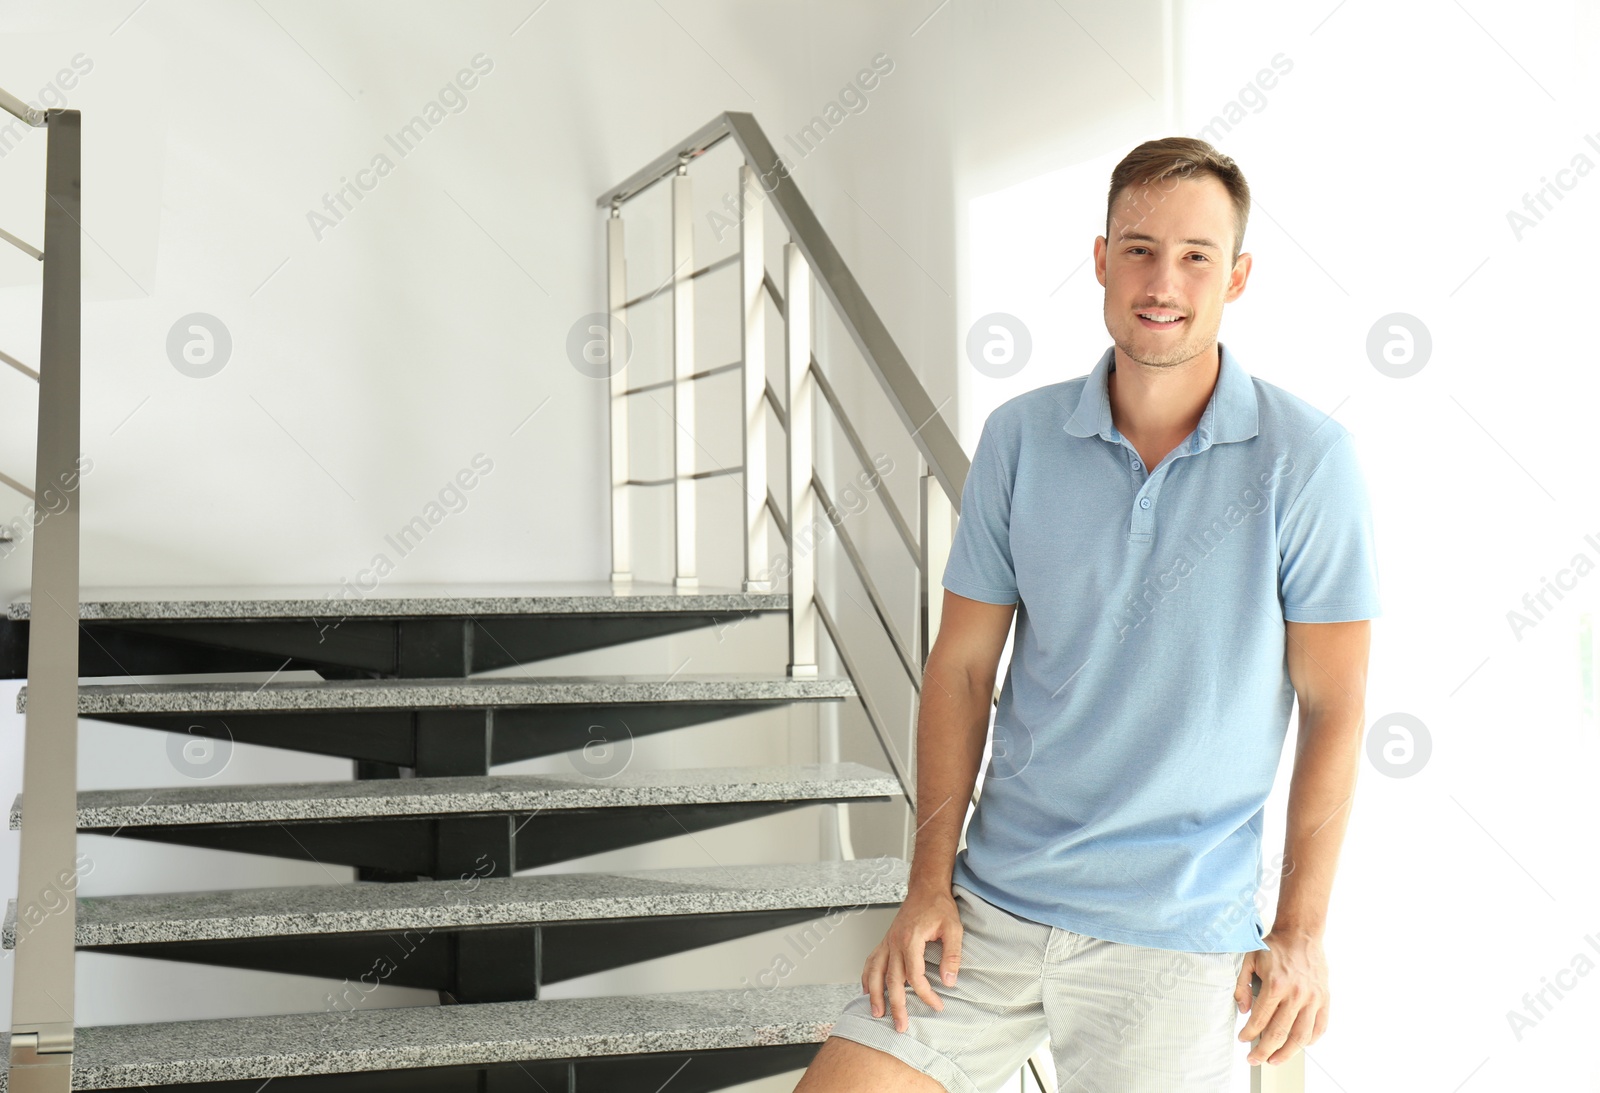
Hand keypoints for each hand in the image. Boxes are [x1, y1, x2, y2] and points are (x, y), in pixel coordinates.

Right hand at [861, 885, 961, 1032]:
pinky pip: (871, 961)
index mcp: (910, 939)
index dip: (926, 994)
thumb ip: (952, 955)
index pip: (915, 976)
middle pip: (891, 980)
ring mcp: (887, 941)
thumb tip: (950, 981)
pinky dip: (867, 977)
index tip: (937, 1005)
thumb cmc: (939, 906)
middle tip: (901, 1026)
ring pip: (875, 973)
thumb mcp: (953, 928)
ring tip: (877, 1014)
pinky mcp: (886, 941)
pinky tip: (867, 990)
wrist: (926, 888)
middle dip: (896, 1006)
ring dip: (875, 995)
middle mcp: (894, 942)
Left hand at [1235, 929, 1328, 1065]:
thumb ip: (1241, 985)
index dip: (1249, 1034)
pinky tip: (1298, 1045)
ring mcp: (1313, 998)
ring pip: (1301, 1037)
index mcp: (1275, 984)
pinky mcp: (1324, 999)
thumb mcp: (1248, 959)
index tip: (1243, 1040)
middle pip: (1279, 1034)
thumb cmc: (1274, 947)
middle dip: (1264, 1051)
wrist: (1301, 934)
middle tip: (1254, 1059)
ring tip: (1274, 1060)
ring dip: (1286, 1053)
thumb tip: (1243, 1010)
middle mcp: (1296, 994)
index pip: (1260, 1019)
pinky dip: (1309, 1041)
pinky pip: (1319, 1027)